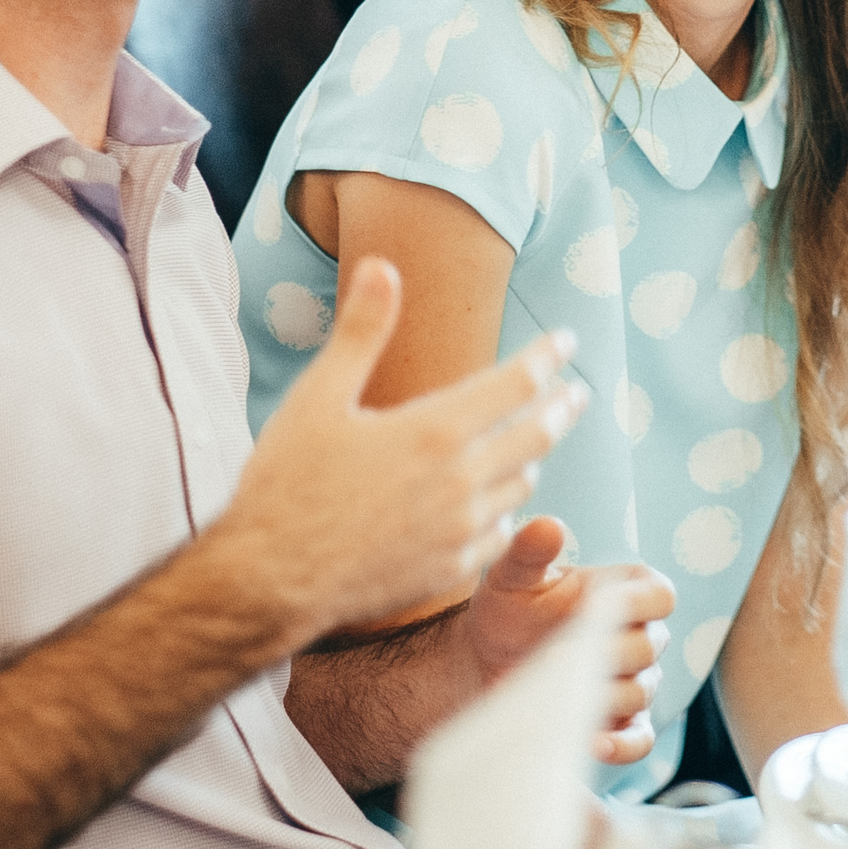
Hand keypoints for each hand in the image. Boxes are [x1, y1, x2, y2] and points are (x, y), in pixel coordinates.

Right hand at [213, 257, 585, 649]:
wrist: (269, 582)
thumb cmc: (287, 485)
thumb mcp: (318, 398)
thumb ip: (361, 331)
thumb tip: (383, 266)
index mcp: (435, 430)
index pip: (516, 382)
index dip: (547, 357)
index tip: (567, 341)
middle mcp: (461, 481)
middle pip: (537, 435)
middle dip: (562, 408)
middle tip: (578, 393)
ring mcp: (461, 531)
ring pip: (521, 484)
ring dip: (532, 458)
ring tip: (533, 442)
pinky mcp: (450, 571)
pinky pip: (499, 532)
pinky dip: (504, 509)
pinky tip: (494, 504)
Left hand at [462, 516, 673, 764]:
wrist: (486, 662)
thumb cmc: (508, 610)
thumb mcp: (511, 577)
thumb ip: (529, 550)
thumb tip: (548, 526)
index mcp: (626, 592)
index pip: (660, 595)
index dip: (639, 602)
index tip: (603, 605)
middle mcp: (640, 635)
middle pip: (650, 647)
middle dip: (606, 651)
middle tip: (559, 651)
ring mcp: (634, 682)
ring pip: (641, 692)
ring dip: (601, 693)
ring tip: (558, 690)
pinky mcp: (621, 725)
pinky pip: (640, 740)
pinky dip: (621, 746)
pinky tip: (592, 743)